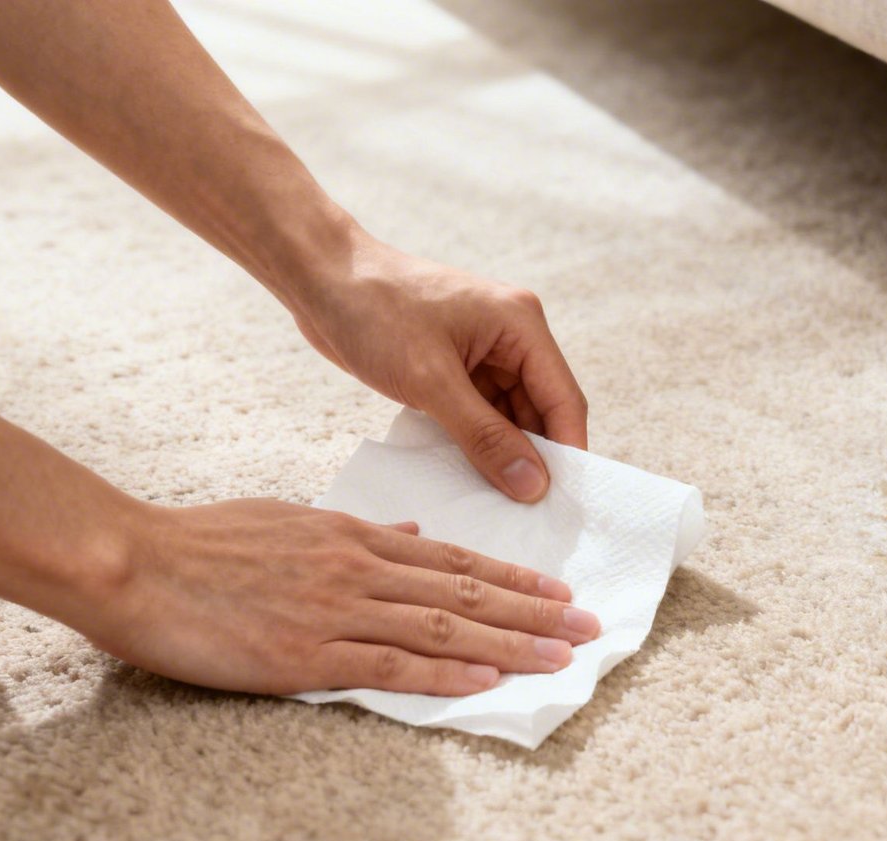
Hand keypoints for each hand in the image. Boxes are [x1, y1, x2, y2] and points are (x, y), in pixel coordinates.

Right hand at [83, 499, 600, 695]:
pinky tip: (484, 680)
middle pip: (463, 592)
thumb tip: (412, 534)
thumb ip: (355, 530)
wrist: (132, 561)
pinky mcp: (304, 652)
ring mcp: (334, 609)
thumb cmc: (202, 542)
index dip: (512, 579)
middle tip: (588, 626)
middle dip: (533, 611)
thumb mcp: (289, 517)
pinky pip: (388, 664)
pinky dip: (442, 672)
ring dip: (508, 642)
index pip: (453, 559)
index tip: (557, 592)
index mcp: (352, 535)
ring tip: (560, 655)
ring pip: (440, 625)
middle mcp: (357, 567)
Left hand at [291, 240, 587, 502]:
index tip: (562, 503)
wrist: (319, 279)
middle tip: (526, 515)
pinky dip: (475, 443)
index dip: (567, 452)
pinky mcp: (454, 366)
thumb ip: (485, 436)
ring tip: (493, 502)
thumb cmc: (374, 311)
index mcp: (520, 324)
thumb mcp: (431, 381)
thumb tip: (533, 484)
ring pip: (508, 417)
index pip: (563, 399)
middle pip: (540, 411)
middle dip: (533, 459)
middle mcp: (511, 336)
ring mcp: (482, 352)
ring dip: (501, 454)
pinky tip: (465, 475)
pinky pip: (479, 414)